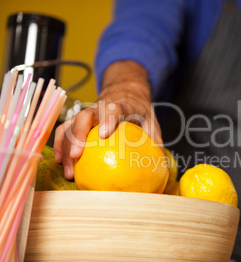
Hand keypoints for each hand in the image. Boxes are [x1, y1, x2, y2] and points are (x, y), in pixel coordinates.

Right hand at [54, 61, 162, 179]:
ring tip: (68, 170)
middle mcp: (100, 107)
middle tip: (76, 157)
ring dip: (65, 146)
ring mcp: (87, 113)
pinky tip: (61, 164)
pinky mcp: (78, 120)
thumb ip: (154, 138)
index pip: (113, 109)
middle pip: (84, 116)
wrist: (125, 91)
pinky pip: (65, 131)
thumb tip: (159, 162)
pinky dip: (61, 146)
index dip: (107, 120)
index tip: (103, 135)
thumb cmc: (138, 109)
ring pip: (70, 125)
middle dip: (77, 136)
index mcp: (121, 105)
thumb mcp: (151, 120)